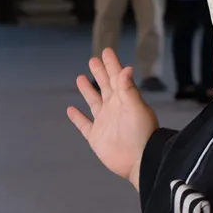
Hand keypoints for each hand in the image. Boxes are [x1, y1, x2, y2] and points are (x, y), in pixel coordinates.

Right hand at [65, 48, 157, 188]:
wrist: (139, 161)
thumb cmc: (142, 133)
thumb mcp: (136, 108)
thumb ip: (129, 89)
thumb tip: (126, 68)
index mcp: (124, 99)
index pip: (117, 77)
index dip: (112, 64)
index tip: (106, 51)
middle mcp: (114, 108)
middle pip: (105, 86)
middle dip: (100, 73)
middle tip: (93, 60)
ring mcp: (104, 122)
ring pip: (94, 102)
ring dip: (87, 90)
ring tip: (80, 78)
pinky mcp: (96, 137)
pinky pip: (84, 124)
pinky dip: (77, 117)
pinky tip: (71, 109)